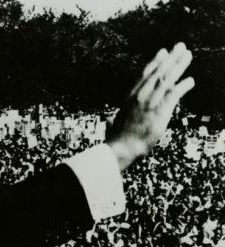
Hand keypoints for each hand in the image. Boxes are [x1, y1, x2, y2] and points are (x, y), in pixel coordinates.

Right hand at [106, 42, 194, 169]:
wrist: (121, 148)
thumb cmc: (116, 140)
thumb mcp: (113, 126)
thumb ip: (112, 122)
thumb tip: (108, 122)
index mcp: (130, 98)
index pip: (144, 75)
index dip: (155, 62)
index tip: (162, 52)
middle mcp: (140, 96)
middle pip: (157, 72)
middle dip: (170, 58)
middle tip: (180, 47)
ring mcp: (150, 103)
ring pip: (167, 79)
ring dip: (179, 66)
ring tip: (188, 55)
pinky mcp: (159, 111)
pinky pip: (173, 94)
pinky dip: (182, 86)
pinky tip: (190, 81)